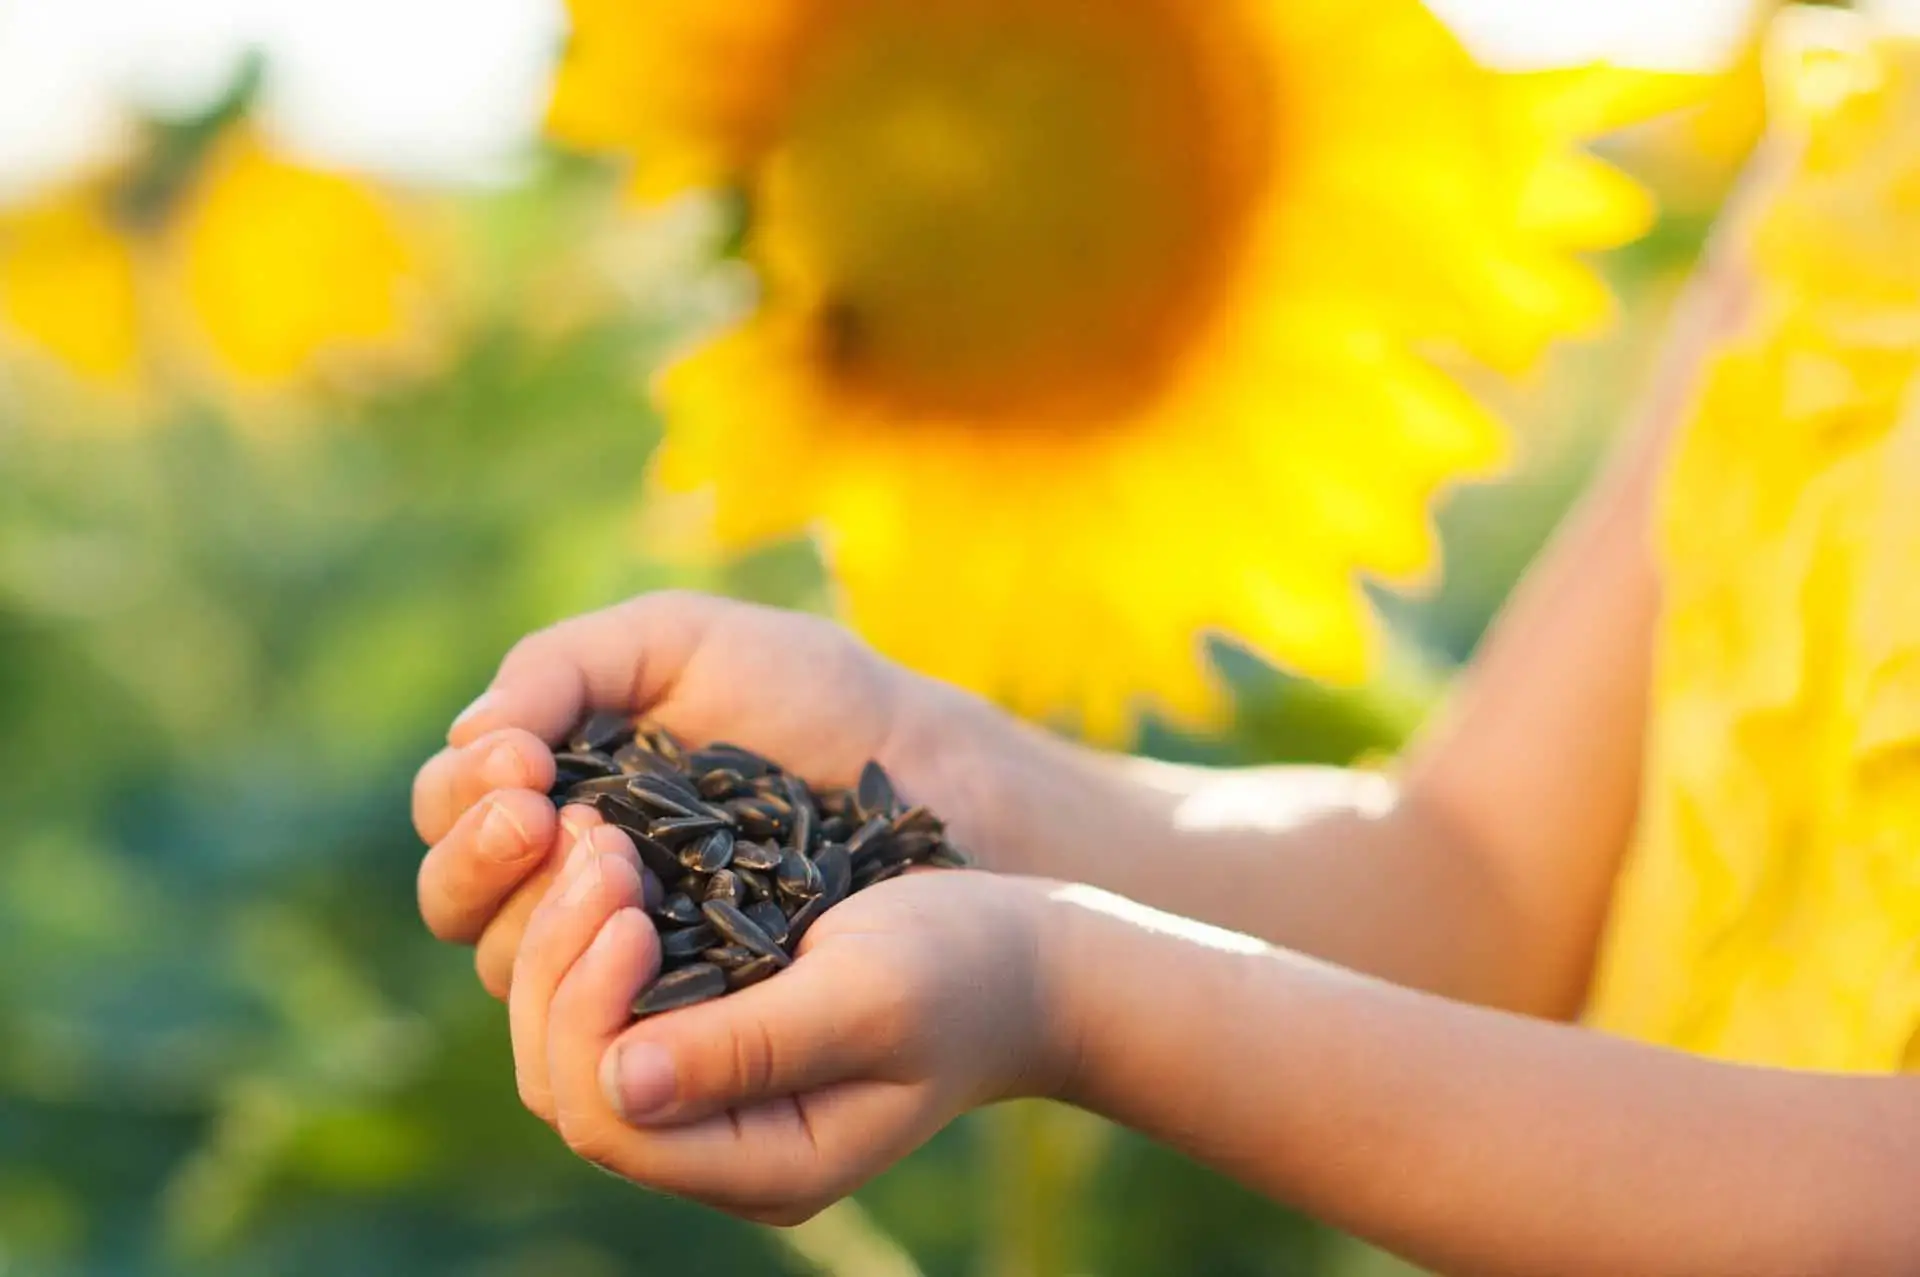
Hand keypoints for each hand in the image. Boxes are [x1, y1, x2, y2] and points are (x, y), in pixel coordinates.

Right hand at [410, 591, 1038, 997]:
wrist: (926, 769)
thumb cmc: (808, 693)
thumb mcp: (679, 641)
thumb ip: (562, 666)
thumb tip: (469, 738)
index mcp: (555, 785)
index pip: (450, 811)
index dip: (466, 796)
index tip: (523, 765)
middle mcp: (571, 876)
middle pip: (460, 903)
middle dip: (482, 859)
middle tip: (544, 818)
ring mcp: (624, 951)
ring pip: (513, 971)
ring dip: (537, 918)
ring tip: (612, 862)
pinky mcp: (682, 1010)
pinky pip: (602, 1024)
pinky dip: (602, 981)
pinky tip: (642, 930)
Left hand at [508, 822, 1070, 1223]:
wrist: (1021, 956)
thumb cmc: (963, 970)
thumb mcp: (870, 995)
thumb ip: (753, 1045)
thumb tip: (621, 1081)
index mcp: (765, 1163)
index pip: (608, 1119)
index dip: (585, 1012)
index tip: (624, 903)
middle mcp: (716, 1148)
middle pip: (567, 1084)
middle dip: (560, 961)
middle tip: (597, 841)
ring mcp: (703, 1095)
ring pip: (569, 1040)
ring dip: (563, 934)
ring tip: (597, 833)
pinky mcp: (699, 1034)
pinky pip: (602, 998)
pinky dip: (587, 925)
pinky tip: (607, 849)